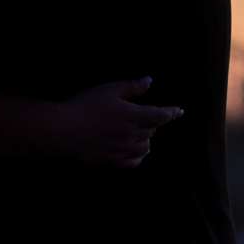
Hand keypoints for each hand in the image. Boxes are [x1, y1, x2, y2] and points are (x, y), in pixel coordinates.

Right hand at [45, 77, 179, 167]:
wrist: (64, 130)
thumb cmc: (86, 105)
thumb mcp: (110, 90)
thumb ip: (132, 87)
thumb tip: (149, 81)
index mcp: (134, 116)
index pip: (161, 115)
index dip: (172, 112)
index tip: (179, 111)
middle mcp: (132, 135)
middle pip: (152, 131)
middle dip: (155, 123)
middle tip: (152, 117)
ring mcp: (122, 150)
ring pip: (145, 147)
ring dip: (147, 139)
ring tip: (145, 135)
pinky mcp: (111, 160)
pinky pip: (132, 162)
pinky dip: (138, 156)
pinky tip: (136, 153)